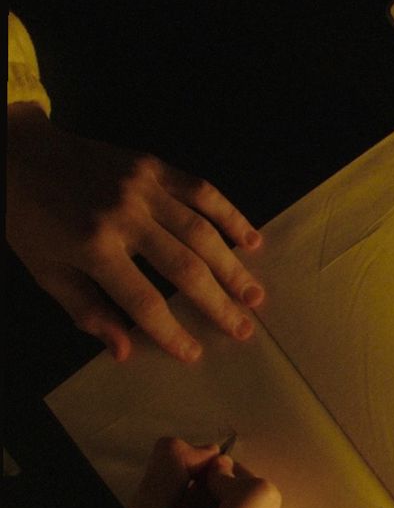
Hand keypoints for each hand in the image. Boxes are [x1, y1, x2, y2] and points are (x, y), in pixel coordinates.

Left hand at [6, 104, 264, 362]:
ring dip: (233, 266)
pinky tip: (250, 239)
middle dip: (217, 302)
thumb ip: (87, 310)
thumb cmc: (29, 220)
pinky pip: (200, 190)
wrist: (21, 153)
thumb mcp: (47, 272)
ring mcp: (142, 187)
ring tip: (255, 295)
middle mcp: (124, 217)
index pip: (142, 300)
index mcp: (93, 247)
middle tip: (244, 329)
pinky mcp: (153, 165)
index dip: (171, 332)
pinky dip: (229, 215)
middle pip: (183, 268)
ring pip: (201, 231)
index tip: (194, 354)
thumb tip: (125, 351)